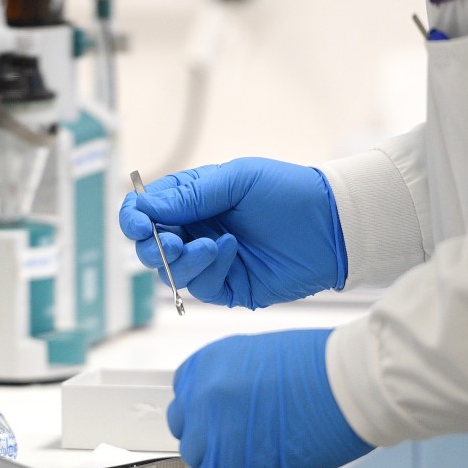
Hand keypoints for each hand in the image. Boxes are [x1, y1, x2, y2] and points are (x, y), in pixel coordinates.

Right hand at [117, 158, 346, 308]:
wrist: (333, 226)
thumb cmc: (289, 193)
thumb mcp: (236, 180)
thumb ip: (189, 195)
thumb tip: (145, 206)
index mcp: (192, 201)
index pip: (146, 212)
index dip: (134, 219)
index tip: (138, 224)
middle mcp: (195, 231)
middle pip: (150, 248)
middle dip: (153, 247)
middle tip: (170, 242)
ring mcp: (209, 261)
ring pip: (170, 273)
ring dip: (182, 261)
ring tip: (211, 245)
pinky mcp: (227, 286)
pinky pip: (200, 287)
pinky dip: (209, 269)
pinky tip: (231, 251)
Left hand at [168, 329, 372, 467]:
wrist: (347, 382)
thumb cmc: (320, 364)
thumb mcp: (259, 356)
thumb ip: (232, 380)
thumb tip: (227, 405)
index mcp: (208, 362)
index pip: (184, 396)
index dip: (203, 412)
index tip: (220, 419)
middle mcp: (202, 393)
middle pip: (185, 429)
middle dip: (208, 436)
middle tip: (238, 438)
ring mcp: (213, 426)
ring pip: (198, 456)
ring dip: (221, 457)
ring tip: (255, 450)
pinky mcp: (231, 459)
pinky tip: (262, 460)